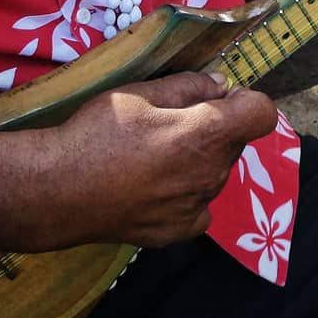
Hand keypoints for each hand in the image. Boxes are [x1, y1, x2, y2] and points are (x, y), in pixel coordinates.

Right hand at [42, 71, 278, 248]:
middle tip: (169, 124)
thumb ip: (188, 87)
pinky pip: (198, 206)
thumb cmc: (97, 133)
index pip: (261, 113)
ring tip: (152, 158)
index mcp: (207, 134)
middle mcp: (211, 174)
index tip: (217, 99)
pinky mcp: (177, 232)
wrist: (56, 191)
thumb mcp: (139, 93)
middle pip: (234, 142)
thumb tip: (222, 86)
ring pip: (214, 173)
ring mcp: (196, 207)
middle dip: (214, 128)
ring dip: (198, 161)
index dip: (244, 101)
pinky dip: (185, 195)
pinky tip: (153, 188)